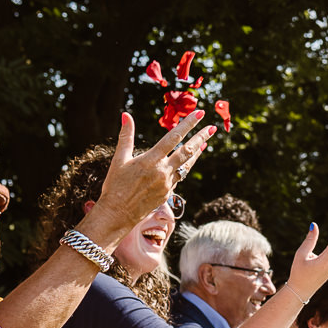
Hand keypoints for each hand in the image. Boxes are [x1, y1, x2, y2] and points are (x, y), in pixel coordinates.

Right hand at [80, 112, 214, 248]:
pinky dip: (185, 167)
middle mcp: (163, 171)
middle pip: (187, 151)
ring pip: (187, 165)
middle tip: (212, 128)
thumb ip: (126, 136)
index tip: (199, 114)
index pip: (174, 137)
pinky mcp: (168, 193)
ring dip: (196, 153)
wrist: (118, 213)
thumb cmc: (115, 185)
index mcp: (151, 160)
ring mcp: (168, 183)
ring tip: (205, 143)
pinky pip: (179, 177)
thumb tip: (126, 115)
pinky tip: (187, 162)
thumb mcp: (119, 159)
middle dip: (201, 138)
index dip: (188, 124)